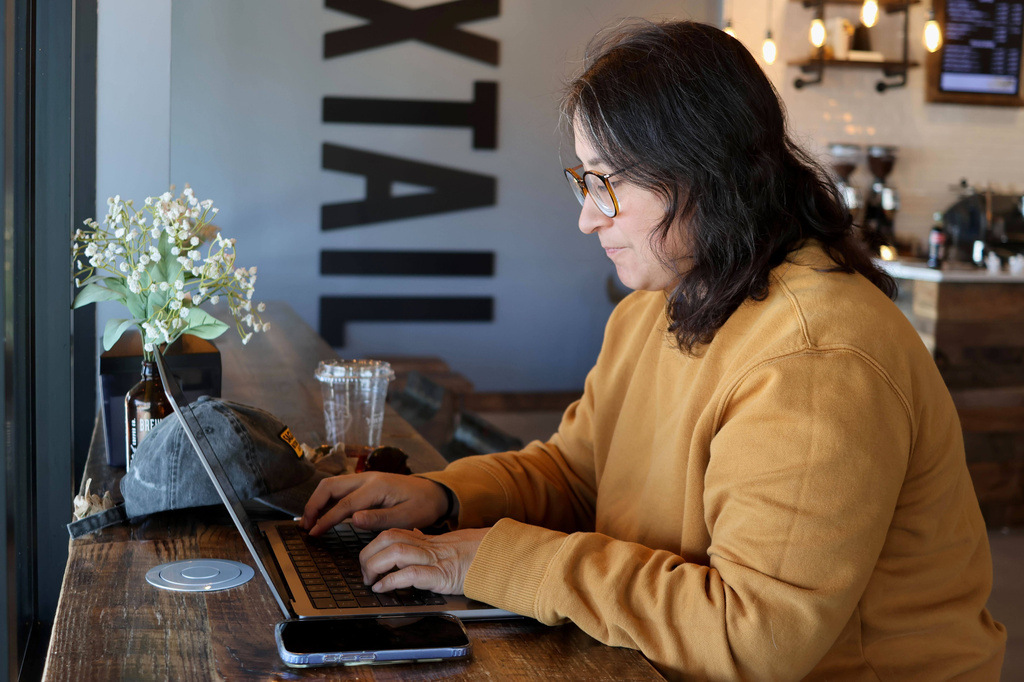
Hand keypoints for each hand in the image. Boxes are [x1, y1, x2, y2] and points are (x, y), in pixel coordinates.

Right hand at [300, 472, 448, 535]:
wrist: (435, 492)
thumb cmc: (423, 506)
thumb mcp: (407, 517)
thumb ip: (380, 518)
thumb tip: (354, 519)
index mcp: (377, 487)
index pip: (344, 504)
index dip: (326, 519)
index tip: (313, 533)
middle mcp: (367, 478)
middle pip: (330, 486)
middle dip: (314, 505)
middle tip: (305, 527)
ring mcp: (365, 478)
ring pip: (332, 485)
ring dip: (318, 501)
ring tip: (310, 522)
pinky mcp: (365, 483)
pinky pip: (340, 489)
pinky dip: (327, 500)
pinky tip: (324, 514)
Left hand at [360, 527, 489, 594]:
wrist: (495, 559)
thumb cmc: (471, 555)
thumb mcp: (444, 545)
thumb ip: (425, 541)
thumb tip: (410, 534)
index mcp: (425, 540)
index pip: (391, 533)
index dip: (373, 546)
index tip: (366, 561)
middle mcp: (426, 546)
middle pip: (387, 539)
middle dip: (368, 555)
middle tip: (364, 574)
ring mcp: (433, 559)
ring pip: (395, 552)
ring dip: (375, 566)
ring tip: (370, 581)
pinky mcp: (440, 575)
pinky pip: (410, 574)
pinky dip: (391, 581)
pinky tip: (383, 588)